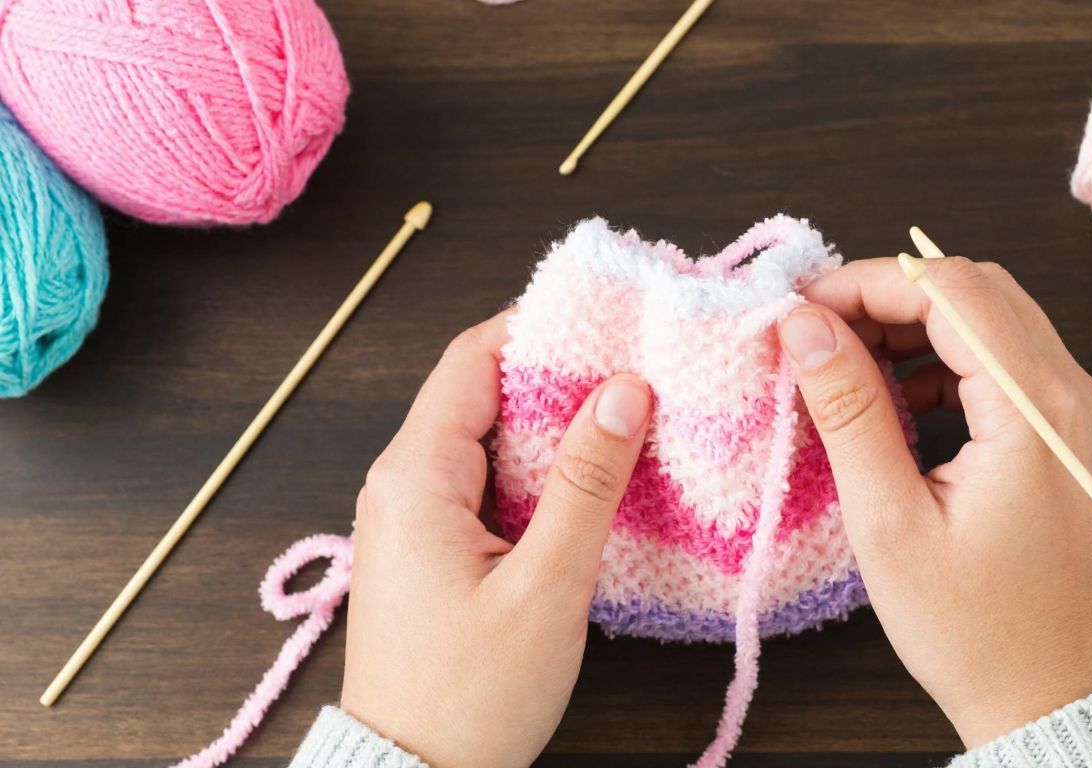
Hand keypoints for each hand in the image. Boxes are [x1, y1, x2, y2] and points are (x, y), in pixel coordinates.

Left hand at [341, 310, 652, 767]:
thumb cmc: (471, 696)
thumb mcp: (544, 585)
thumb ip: (587, 482)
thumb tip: (624, 388)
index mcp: (416, 475)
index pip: (473, 357)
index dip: (540, 326)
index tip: (611, 317)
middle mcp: (403, 482)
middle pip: (481, 390)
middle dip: (559, 372)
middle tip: (638, 366)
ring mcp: (413, 516)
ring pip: (489, 437)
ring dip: (554, 423)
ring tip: (629, 415)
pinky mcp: (432, 548)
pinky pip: (486, 481)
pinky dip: (539, 469)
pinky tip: (593, 479)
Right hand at [780, 256, 1091, 747]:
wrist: (1048, 698)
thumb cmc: (973, 631)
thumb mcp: (889, 522)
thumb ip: (848, 410)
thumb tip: (806, 327)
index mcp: (1036, 415)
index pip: (948, 290)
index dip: (865, 283)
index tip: (803, 308)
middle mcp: (1075, 398)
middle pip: (976, 290)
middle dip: (889, 295)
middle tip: (818, 332)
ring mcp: (1082, 415)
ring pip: (994, 319)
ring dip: (917, 325)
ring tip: (849, 367)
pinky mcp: (1072, 437)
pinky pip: (1010, 362)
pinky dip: (948, 361)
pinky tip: (900, 403)